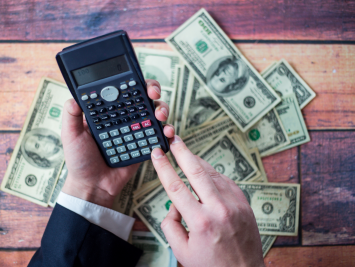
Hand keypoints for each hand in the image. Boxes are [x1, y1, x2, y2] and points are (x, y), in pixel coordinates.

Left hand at [61, 79, 174, 207]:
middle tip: (152, 93)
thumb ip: (71, 116)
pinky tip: (166, 132)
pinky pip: (158, 134)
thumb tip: (74, 97)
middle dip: (152, 89)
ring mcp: (136, 130)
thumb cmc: (80, 161)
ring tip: (160, 116)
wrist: (94, 186)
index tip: (136, 80)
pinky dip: (166, 131)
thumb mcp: (71, 136)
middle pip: (143, 96)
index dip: (131, 81)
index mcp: (107, 112)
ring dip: (162, 108)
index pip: (121, 89)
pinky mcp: (144, 144)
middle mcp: (123, 117)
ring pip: (154, 112)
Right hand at [151, 136, 264, 266]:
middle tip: (174, 138)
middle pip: (196, 171)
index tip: (157, 154)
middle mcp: (219, 209)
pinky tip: (205, 173)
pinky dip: (213, 175)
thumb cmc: (212, 266)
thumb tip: (174, 205)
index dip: (163, 167)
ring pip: (213, 174)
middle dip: (183, 152)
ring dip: (198, 162)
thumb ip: (171, 225)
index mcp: (201, 221)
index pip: (176, 186)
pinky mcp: (244, 204)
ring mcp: (235, 204)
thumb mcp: (182, 251)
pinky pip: (226, 181)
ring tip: (186, 154)